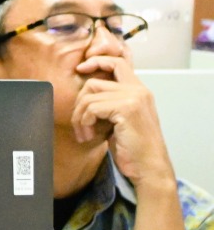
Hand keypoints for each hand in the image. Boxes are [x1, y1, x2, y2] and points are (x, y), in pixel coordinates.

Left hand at [71, 54, 175, 191]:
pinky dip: (85, 122)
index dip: (96, 61)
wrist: (149, 168)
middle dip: (79, 104)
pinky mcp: (127, 108)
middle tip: (80, 124)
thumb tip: (85, 94)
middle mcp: (138, 91)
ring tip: (85, 133)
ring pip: (88, 96)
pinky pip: (91, 108)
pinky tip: (90, 135)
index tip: (80, 69)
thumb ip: (110, 102)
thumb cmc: (133, 148)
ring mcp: (134, 98)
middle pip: (93, 82)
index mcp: (139, 91)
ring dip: (80, 117)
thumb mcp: (120, 119)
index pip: (117, 62)